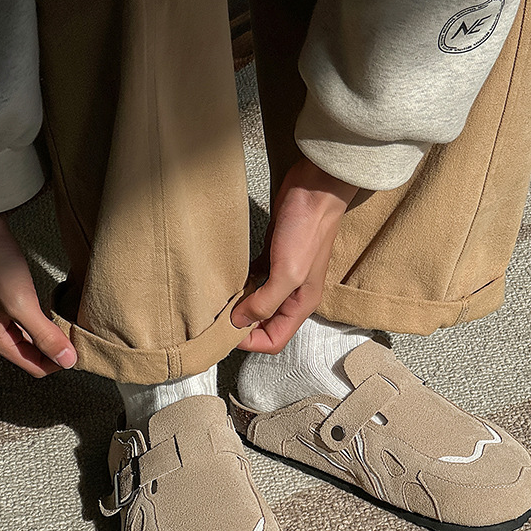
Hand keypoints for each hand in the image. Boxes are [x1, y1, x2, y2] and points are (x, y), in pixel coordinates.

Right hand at [0, 213, 76, 377]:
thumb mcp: (23, 304)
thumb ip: (44, 335)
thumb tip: (66, 359)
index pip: (35, 368)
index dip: (59, 362)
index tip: (79, 350)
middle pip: (34, 356)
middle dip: (57, 350)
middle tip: (78, 338)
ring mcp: (1, 318)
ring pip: (34, 340)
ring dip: (53, 336)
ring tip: (70, 327)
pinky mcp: (8, 304)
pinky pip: (31, 324)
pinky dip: (46, 322)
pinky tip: (56, 314)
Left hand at [231, 156, 357, 352]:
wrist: (314, 190)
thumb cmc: (307, 230)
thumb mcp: (287, 273)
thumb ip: (265, 302)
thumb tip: (239, 321)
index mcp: (301, 304)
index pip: (274, 340)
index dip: (250, 341)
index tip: (225, 331)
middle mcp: (293, 294)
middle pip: (264, 324)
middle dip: (240, 325)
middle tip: (216, 317)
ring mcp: (282, 275)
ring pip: (256, 303)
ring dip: (238, 305)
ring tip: (218, 300)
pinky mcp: (273, 256)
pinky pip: (254, 280)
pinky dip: (240, 284)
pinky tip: (227, 280)